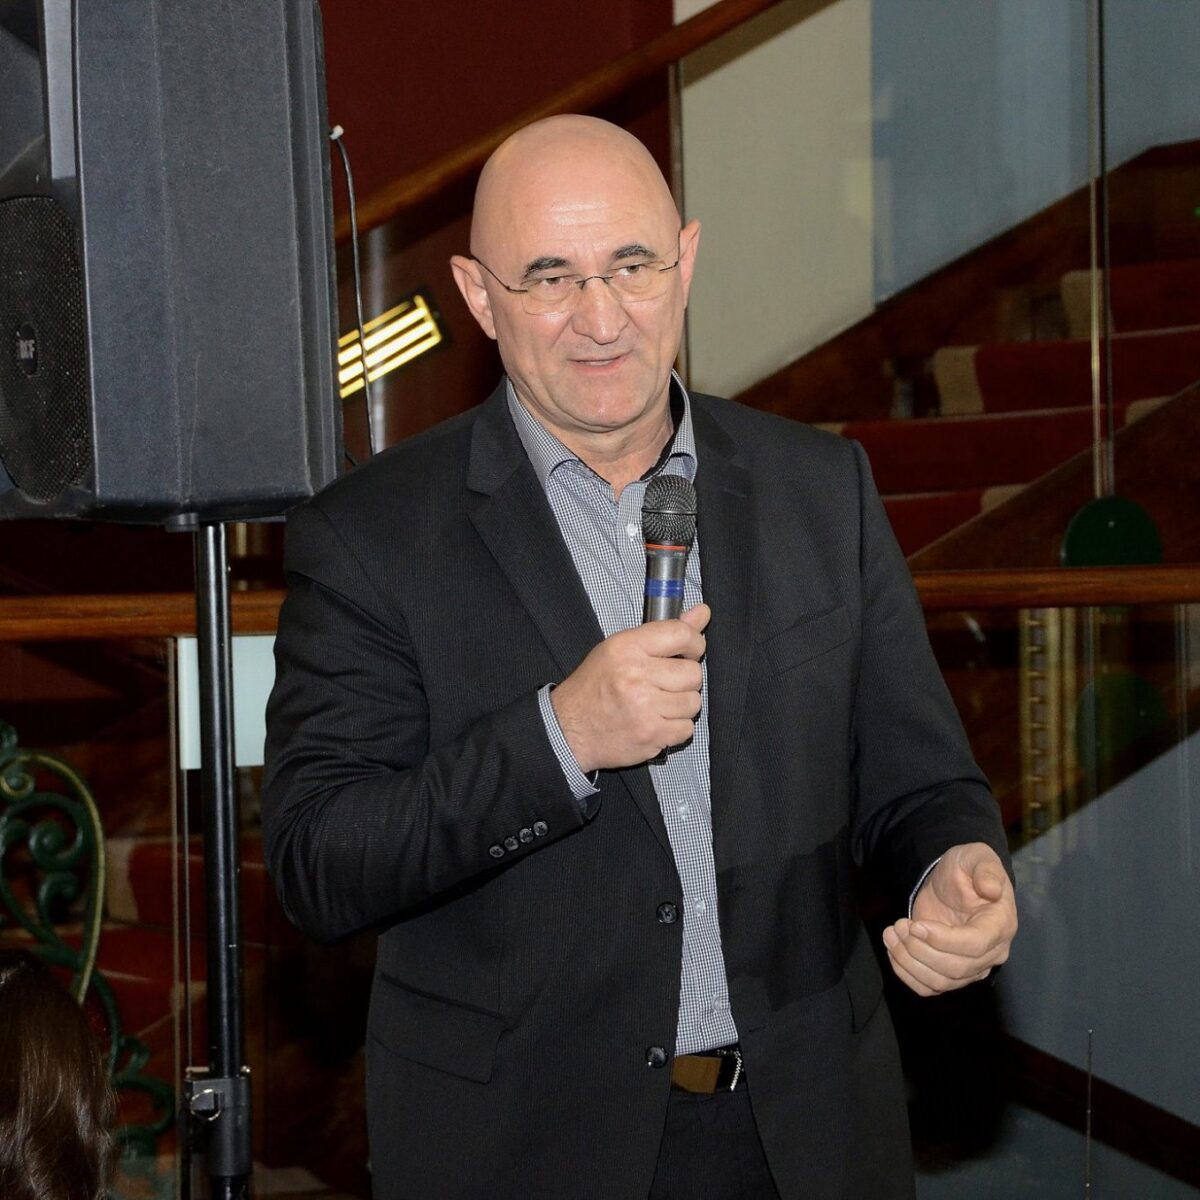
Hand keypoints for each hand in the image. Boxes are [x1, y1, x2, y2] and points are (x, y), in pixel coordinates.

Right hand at [551, 604, 709, 773]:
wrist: (570, 729)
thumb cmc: (595, 687)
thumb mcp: (620, 648)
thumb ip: (663, 632)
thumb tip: (702, 613)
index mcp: (627, 647)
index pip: (681, 634)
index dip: (695, 642)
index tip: (691, 650)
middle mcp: (636, 676)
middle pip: (692, 673)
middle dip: (685, 679)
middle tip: (666, 683)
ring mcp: (644, 708)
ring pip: (693, 702)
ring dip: (681, 705)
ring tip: (659, 704)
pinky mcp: (651, 735)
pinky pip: (686, 728)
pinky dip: (676, 727)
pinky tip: (656, 721)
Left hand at [882, 842, 1016, 996]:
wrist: (952, 882)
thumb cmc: (967, 868)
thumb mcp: (976, 857)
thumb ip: (986, 869)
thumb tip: (992, 889)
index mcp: (1000, 925)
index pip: (975, 945)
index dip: (943, 940)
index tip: (916, 924)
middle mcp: (991, 952)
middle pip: (956, 969)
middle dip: (920, 950)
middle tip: (899, 926)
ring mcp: (971, 966)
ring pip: (940, 982)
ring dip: (909, 961)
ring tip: (892, 933)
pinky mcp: (951, 972)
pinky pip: (929, 987)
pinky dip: (906, 973)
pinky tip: (893, 949)